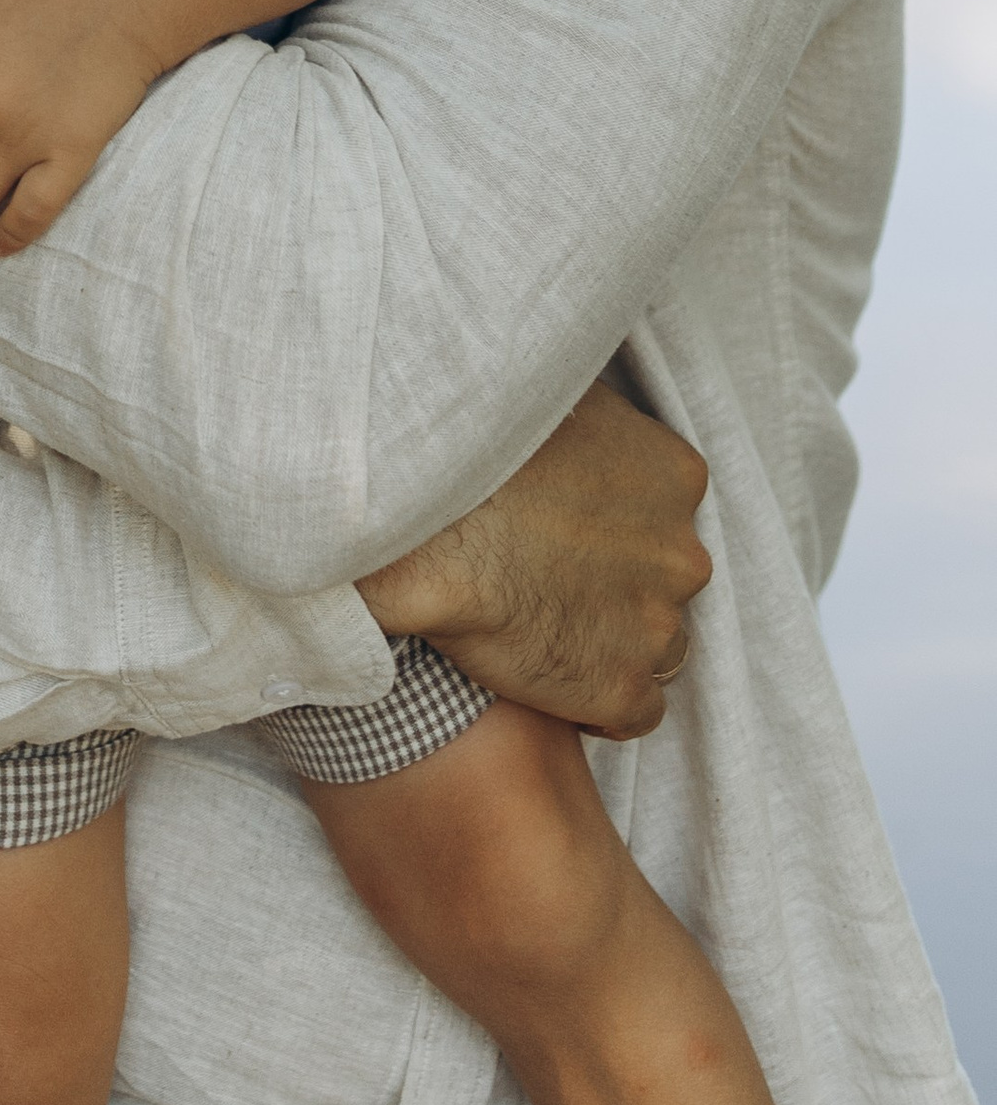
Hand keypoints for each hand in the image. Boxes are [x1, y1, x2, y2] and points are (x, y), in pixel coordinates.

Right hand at [357, 375, 712, 738]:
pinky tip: (551, 677)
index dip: (614, 529)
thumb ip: (582, 413)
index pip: (665, 515)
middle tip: (545, 578)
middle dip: (617, 584)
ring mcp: (656, 626)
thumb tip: (568, 407)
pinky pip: (636, 712)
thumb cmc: (468, 450)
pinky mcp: (620, 690)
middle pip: (663, 580)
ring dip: (612, 642)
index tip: (566, 534)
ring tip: (545, 631)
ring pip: (658, 647)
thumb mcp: (542, 392)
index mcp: (674, 476)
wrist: (422, 526)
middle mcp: (682, 553)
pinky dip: (599, 702)